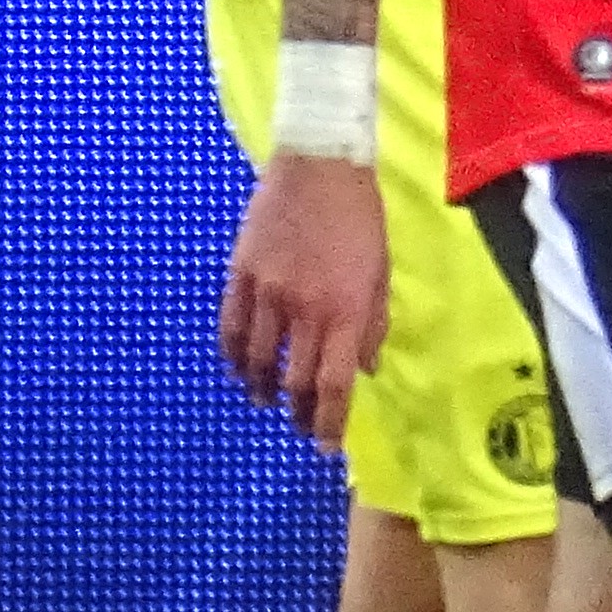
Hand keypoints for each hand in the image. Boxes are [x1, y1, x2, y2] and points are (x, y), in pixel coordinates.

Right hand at [221, 155, 392, 439]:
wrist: (320, 164)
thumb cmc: (361, 218)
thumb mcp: (380, 273)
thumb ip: (372, 325)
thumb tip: (364, 371)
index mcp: (345, 311)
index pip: (334, 385)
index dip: (328, 423)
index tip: (325, 447)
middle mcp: (303, 309)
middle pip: (293, 380)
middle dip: (298, 414)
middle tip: (300, 428)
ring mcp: (267, 293)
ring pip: (257, 360)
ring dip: (261, 389)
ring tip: (265, 402)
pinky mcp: (240, 274)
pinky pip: (230, 327)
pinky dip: (233, 356)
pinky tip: (238, 369)